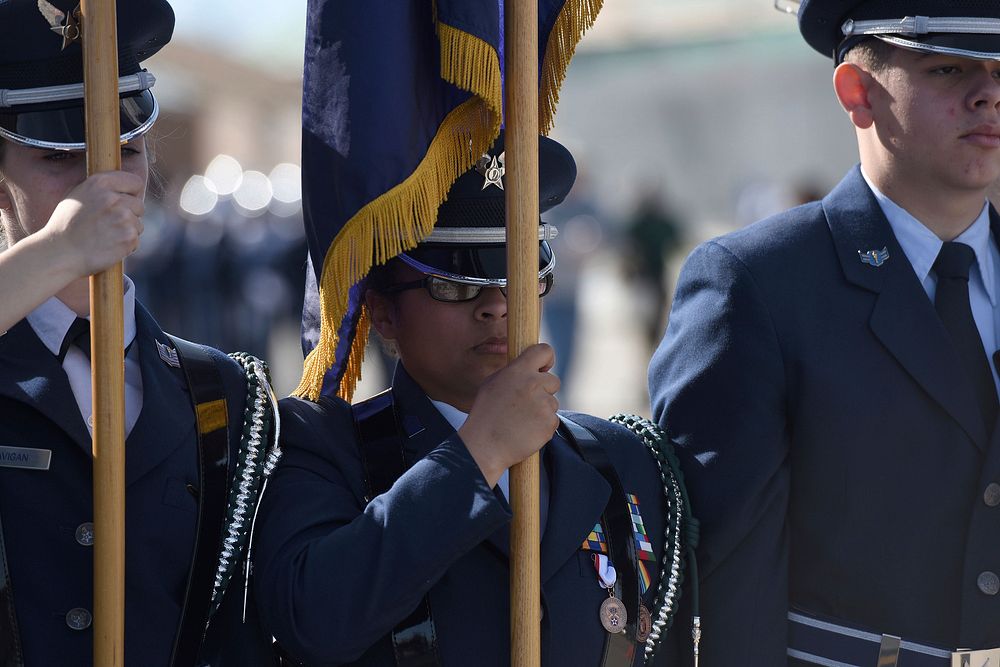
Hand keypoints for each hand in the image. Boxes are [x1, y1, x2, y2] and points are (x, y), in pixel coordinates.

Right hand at [41, 170, 144, 277]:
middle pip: (139, 205)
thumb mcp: (79, 196)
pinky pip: (136, 240)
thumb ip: (103, 190)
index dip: (133, 193)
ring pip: (138, 224)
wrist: (59, 253)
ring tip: (105, 237)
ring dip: (127, 232)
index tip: (127, 201)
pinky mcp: (128, 236)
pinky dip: (126, 246)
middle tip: (110, 224)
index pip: (135, 182)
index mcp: (100, 183)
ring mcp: (122, 217)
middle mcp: (113, 198)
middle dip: (130, 215)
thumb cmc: (66, 225)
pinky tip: (108, 247)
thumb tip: (127, 190)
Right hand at [459, 343, 560, 486]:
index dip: (546, 359)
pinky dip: (543, 425)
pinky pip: (553, 420)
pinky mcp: (550, 423)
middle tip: (526, 403)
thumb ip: (513, 372)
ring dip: (542, 410)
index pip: (544, 351)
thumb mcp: (492, 384)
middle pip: (554, 381)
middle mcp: (534, 384)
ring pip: (553, 402)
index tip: (543, 368)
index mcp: (519, 371)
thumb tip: (528, 367)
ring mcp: (544, 404)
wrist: (484, 446)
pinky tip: (526, 430)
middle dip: (544, 390)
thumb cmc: (485, 415)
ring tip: (521, 420)